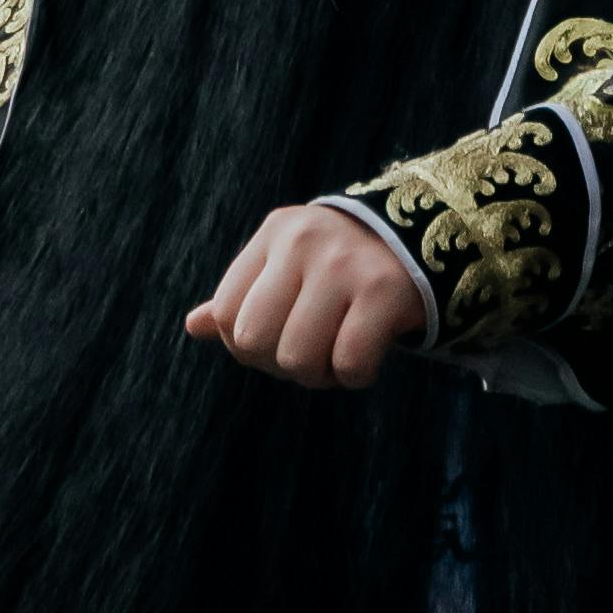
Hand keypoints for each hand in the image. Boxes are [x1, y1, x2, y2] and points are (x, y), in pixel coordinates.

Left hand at [187, 202, 431, 388]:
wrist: (419, 240)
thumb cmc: (338, 263)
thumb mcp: (288, 264)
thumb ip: (243, 295)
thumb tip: (193, 326)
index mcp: (275, 234)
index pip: (227, 314)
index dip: (246, 346)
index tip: (277, 341)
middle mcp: (303, 243)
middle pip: (255, 342)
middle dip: (278, 364)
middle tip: (308, 354)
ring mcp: (344, 265)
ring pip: (298, 359)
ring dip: (319, 375)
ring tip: (336, 355)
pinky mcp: (384, 292)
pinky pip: (349, 364)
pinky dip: (355, 377)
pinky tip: (366, 358)